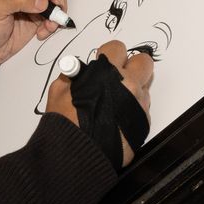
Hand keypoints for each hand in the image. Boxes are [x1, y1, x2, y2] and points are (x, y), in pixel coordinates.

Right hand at [45, 41, 153, 166]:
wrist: (77, 155)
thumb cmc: (67, 123)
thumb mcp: (59, 92)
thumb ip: (74, 76)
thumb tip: (81, 71)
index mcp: (107, 72)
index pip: (117, 48)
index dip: (110, 54)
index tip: (105, 62)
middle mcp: (128, 85)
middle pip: (144, 62)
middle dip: (133, 66)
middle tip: (120, 76)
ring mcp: (139, 104)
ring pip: (144, 87)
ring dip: (133, 90)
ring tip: (113, 104)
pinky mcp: (143, 121)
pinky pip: (143, 108)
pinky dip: (132, 110)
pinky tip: (116, 120)